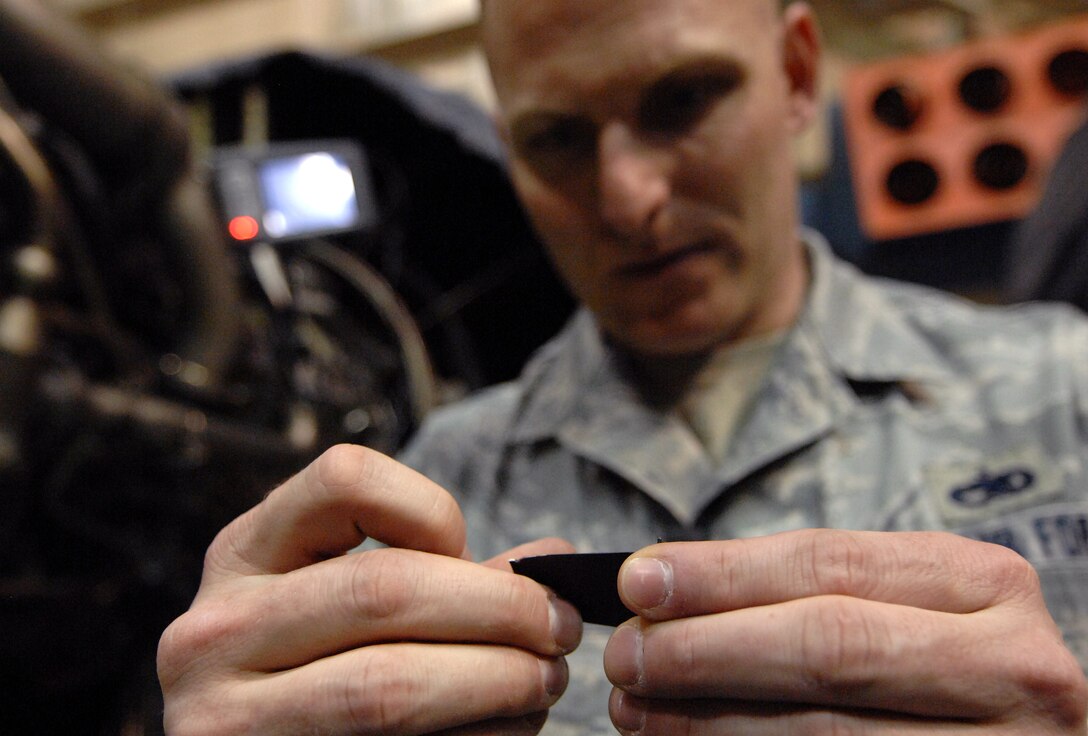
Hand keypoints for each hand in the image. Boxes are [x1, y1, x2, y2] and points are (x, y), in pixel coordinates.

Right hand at [157, 444, 582, 734]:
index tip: (470, 547)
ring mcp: (227, 716)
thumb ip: (441, 575)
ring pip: (388, 687)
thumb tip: (556, 560)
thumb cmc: (312, 670)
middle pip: (384, 589)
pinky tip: (508, 727)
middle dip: (500, 607)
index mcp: (243, 555)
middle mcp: (216, 629)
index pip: (343, 479)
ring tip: (546, 679)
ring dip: (498, 681)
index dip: (429, 507)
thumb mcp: (340, 604)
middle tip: (560, 626)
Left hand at [603, 529, 1087, 733]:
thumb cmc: (949, 669)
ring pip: (827, 732)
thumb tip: (669, 592)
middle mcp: (1010, 664)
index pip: (829, 565)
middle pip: (828, 645)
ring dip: (710, 720)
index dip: (724, 573)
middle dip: (708, 648)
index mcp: (983, 584)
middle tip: (625, 653)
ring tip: (638, 707)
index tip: (640, 579)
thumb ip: (814, 597)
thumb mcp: (904, 608)